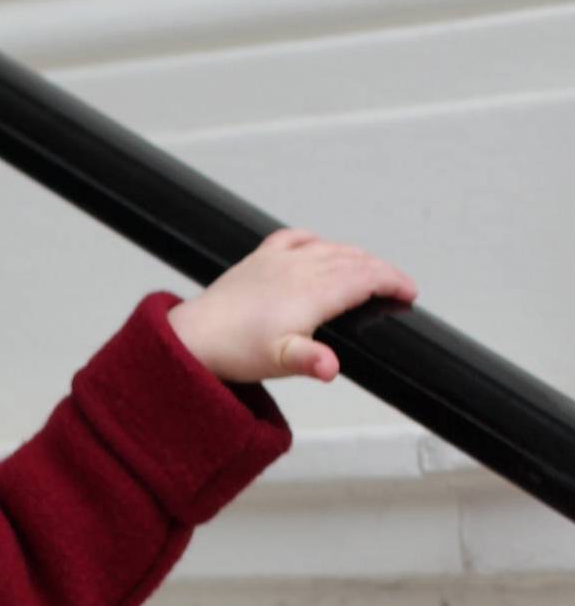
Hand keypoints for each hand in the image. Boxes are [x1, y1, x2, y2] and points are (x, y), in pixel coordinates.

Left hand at [166, 229, 418, 384]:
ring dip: (356, 256)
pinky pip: (296, 238)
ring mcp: (280, 260)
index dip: (393, 282)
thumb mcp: (278, 362)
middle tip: (397, 285)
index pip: (365, 279)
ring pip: (330, 248)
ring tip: (369, 269)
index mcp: (311, 293)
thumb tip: (331, 367)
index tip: (409, 292)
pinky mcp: (261, 258)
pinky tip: (320, 246)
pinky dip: (316, 241)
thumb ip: (310, 361)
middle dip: (381, 271)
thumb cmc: (234, 351)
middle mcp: (299, 269)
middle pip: (354, 260)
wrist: (194, 337)